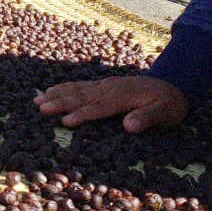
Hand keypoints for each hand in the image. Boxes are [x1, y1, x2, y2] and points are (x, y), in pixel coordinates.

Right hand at [34, 75, 188, 131]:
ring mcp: (105, 85)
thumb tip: (128, 126)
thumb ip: (147, 118)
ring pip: (77, 89)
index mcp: (123, 97)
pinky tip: (52, 89)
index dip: (82, 114)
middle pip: (81, 96)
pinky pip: (80, 85)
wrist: (174, 83)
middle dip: (60, 102)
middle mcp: (110, 89)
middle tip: (39, 107)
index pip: (99, 107)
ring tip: (37, 98)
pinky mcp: (104, 85)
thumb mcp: (165, 113)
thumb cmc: (169, 103)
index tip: (65, 121)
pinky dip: (64, 87)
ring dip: (57, 94)